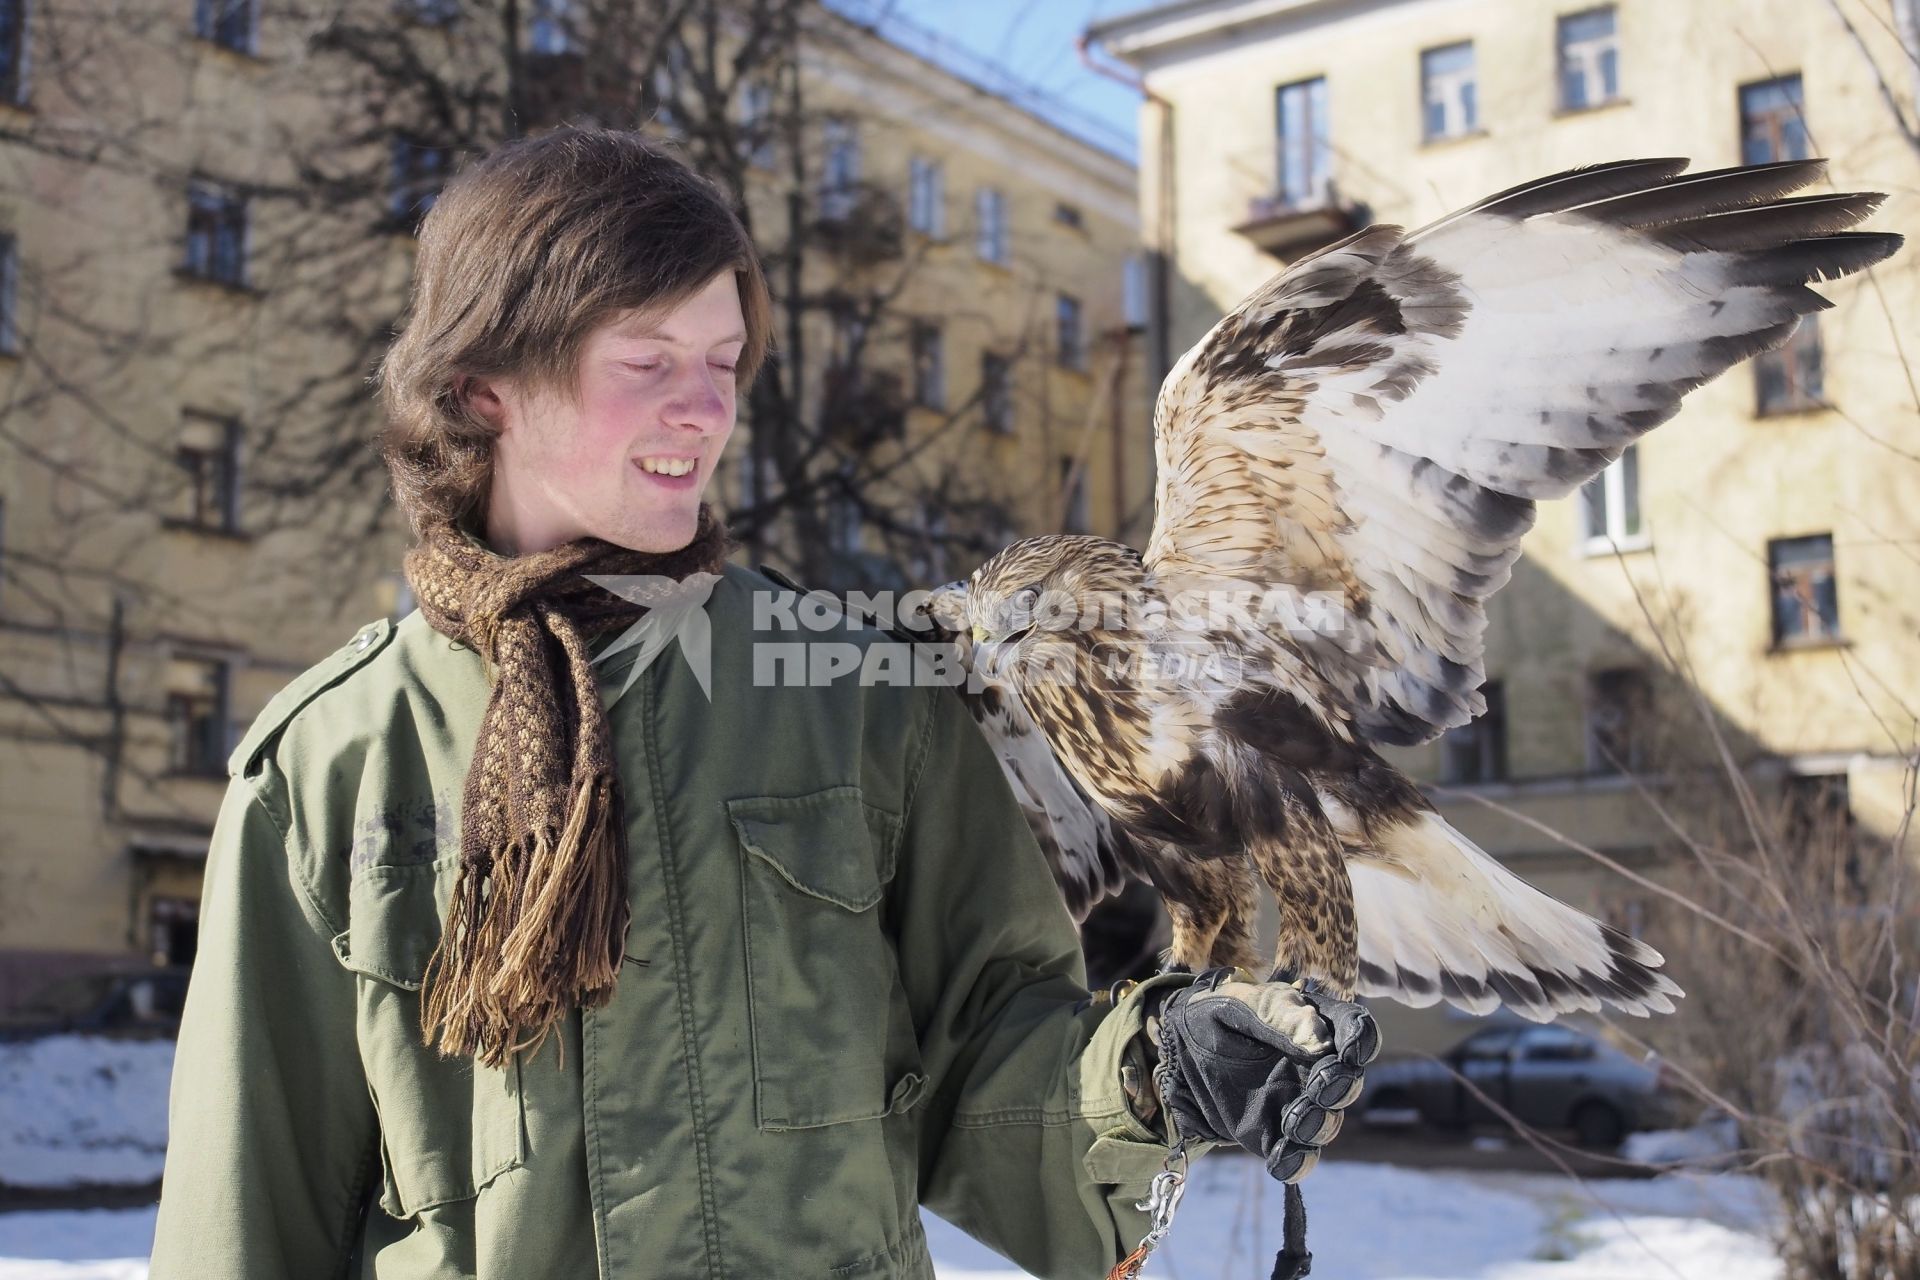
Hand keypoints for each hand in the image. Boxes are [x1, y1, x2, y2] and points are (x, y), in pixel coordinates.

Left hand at [1152, 967, 1379, 1182]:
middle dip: (1339, 1087)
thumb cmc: (1212, 1014)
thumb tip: (1322, 1043)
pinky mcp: (1272, 1134)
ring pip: (1326, 1123)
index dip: (1361, 1042)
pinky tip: (1281, 1159)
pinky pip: (1295, 1157)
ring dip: (1318, 1124)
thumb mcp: (1238, 1005)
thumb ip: (1279, 1016)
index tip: (1349, 1052)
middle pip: (1347, 1084)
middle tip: (1318, 1086)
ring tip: (1294, 1120)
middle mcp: (1315, 1068)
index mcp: (1315, 1025)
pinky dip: (1294, 1163)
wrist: (1174, 1047)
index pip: (1355, 1032)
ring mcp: (1296, 1103)